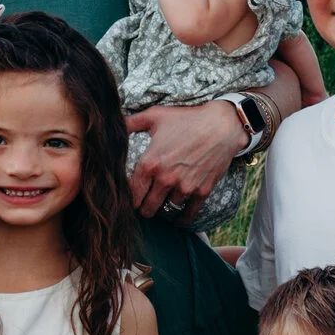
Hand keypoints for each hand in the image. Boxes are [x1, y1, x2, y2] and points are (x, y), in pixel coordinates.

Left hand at [125, 101, 242, 217]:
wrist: (221, 125)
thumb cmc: (186, 118)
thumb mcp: (155, 116)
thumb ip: (131, 122)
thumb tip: (113, 123)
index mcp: (150, 163)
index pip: (132, 194)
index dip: (129, 200)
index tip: (130, 200)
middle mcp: (165, 179)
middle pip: (147, 208)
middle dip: (144, 208)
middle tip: (145, 206)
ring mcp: (184, 187)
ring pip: (167, 211)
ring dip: (163, 210)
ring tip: (161, 206)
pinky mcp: (202, 191)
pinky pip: (188, 214)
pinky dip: (182, 218)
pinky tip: (178, 218)